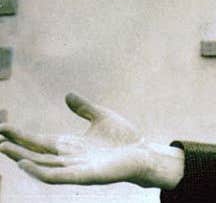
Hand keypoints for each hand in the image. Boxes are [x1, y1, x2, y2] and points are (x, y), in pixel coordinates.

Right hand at [0, 93, 183, 187]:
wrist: (144, 152)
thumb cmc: (124, 138)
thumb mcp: (101, 117)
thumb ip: (83, 108)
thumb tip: (67, 95)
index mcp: (71, 145)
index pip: (40, 141)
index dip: (21, 135)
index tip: (3, 126)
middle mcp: (69, 158)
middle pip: (36, 154)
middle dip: (16, 147)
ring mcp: (76, 168)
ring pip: (42, 166)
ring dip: (22, 159)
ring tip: (5, 148)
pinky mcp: (86, 176)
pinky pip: (58, 177)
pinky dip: (40, 171)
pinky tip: (27, 163)